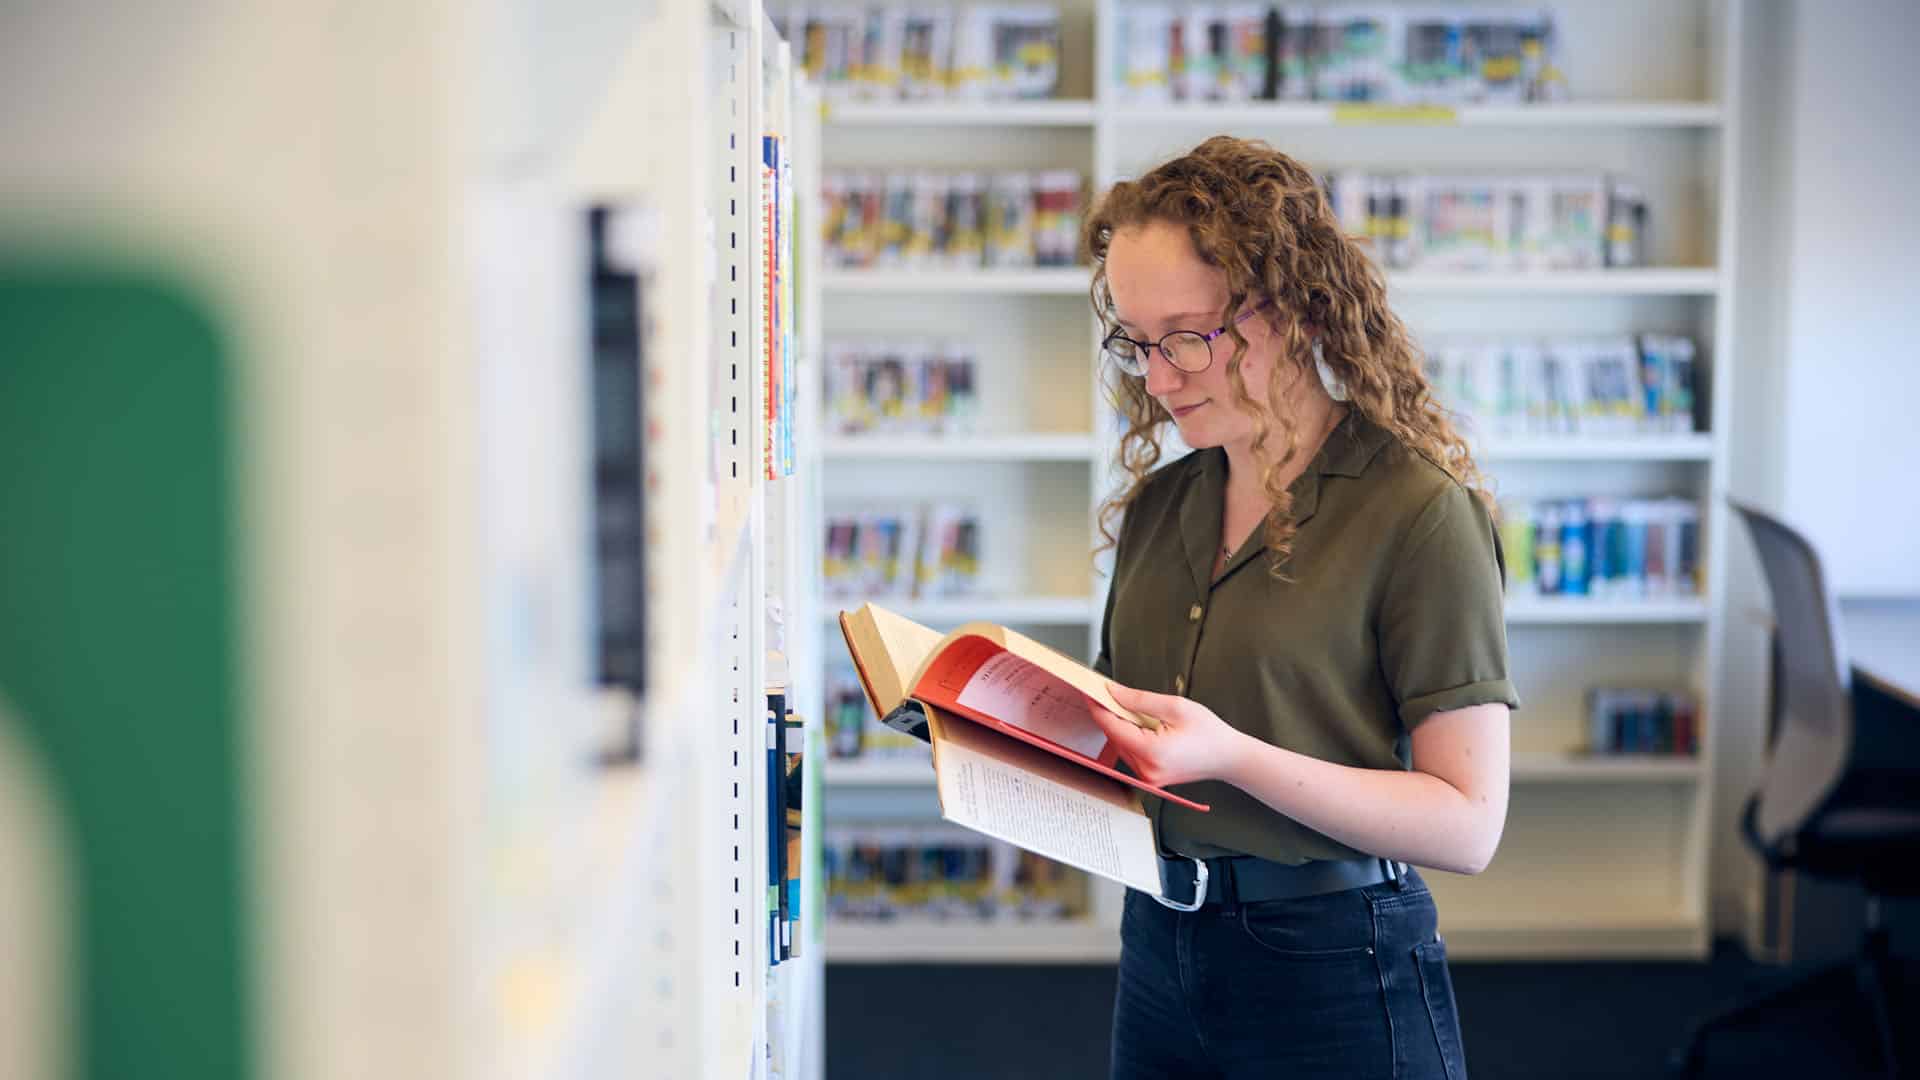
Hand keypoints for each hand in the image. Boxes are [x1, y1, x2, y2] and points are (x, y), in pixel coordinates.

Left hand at [1090, 682, 1254, 788]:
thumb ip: (1140, 700)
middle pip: (1114, 736)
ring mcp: (1147, 777)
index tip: (1088, 691)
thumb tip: (1113, 693)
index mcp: (1151, 752)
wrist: (1229, 758)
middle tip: (1105, 692)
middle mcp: (1146, 770)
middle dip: (1109, 713)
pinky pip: (1131, 752)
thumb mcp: (1176, 707)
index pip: (1112, 727)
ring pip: (1120, 744)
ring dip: (1120, 724)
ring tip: (1127, 706)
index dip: (1098, 707)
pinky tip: (1139, 723)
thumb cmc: (1209, 733)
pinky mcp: (1150, 777)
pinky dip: (1130, 736)